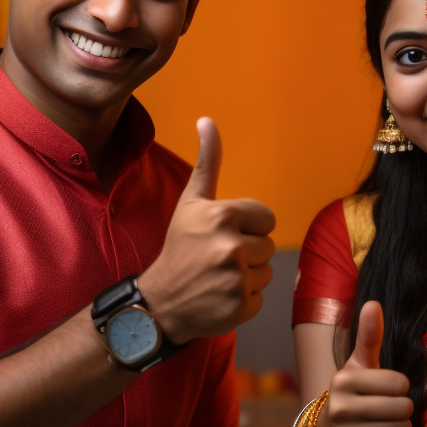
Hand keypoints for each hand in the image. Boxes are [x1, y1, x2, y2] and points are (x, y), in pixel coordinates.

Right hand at [139, 117, 275, 344]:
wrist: (159, 302)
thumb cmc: (179, 247)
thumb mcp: (191, 202)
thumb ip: (208, 162)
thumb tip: (207, 120)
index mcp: (223, 216)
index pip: (266, 218)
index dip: (247, 227)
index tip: (222, 235)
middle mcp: (231, 246)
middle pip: (267, 245)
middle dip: (248, 252)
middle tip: (218, 258)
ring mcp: (236, 279)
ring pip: (266, 271)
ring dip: (247, 276)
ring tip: (218, 277)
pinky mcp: (241, 306)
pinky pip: (261, 296)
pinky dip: (244, 299)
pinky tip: (220, 296)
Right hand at [318, 301, 413, 426]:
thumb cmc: (355, 395)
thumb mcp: (360, 365)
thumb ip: (369, 336)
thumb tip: (373, 303)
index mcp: (344, 380)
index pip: (399, 383)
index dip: (400, 387)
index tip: (387, 390)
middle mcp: (340, 408)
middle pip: (403, 408)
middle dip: (403, 410)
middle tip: (389, 410)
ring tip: (387, 425)